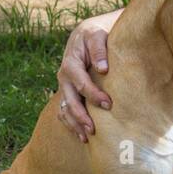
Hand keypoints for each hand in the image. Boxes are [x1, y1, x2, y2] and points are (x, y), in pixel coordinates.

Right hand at [57, 16, 113, 141]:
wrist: (85, 35)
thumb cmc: (95, 35)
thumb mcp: (97, 35)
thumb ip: (99, 49)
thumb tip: (103, 69)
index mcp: (70, 63)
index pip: (80, 83)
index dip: (93, 95)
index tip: (108, 104)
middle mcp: (64, 77)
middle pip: (69, 101)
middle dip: (81, 116)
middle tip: (94, 129)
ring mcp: (64, 87)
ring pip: (64, 110)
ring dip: (75, 124)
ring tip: (87, 137)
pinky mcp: (67, 93)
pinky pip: (64, 112)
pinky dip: (71, 125)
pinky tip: (82, 137)